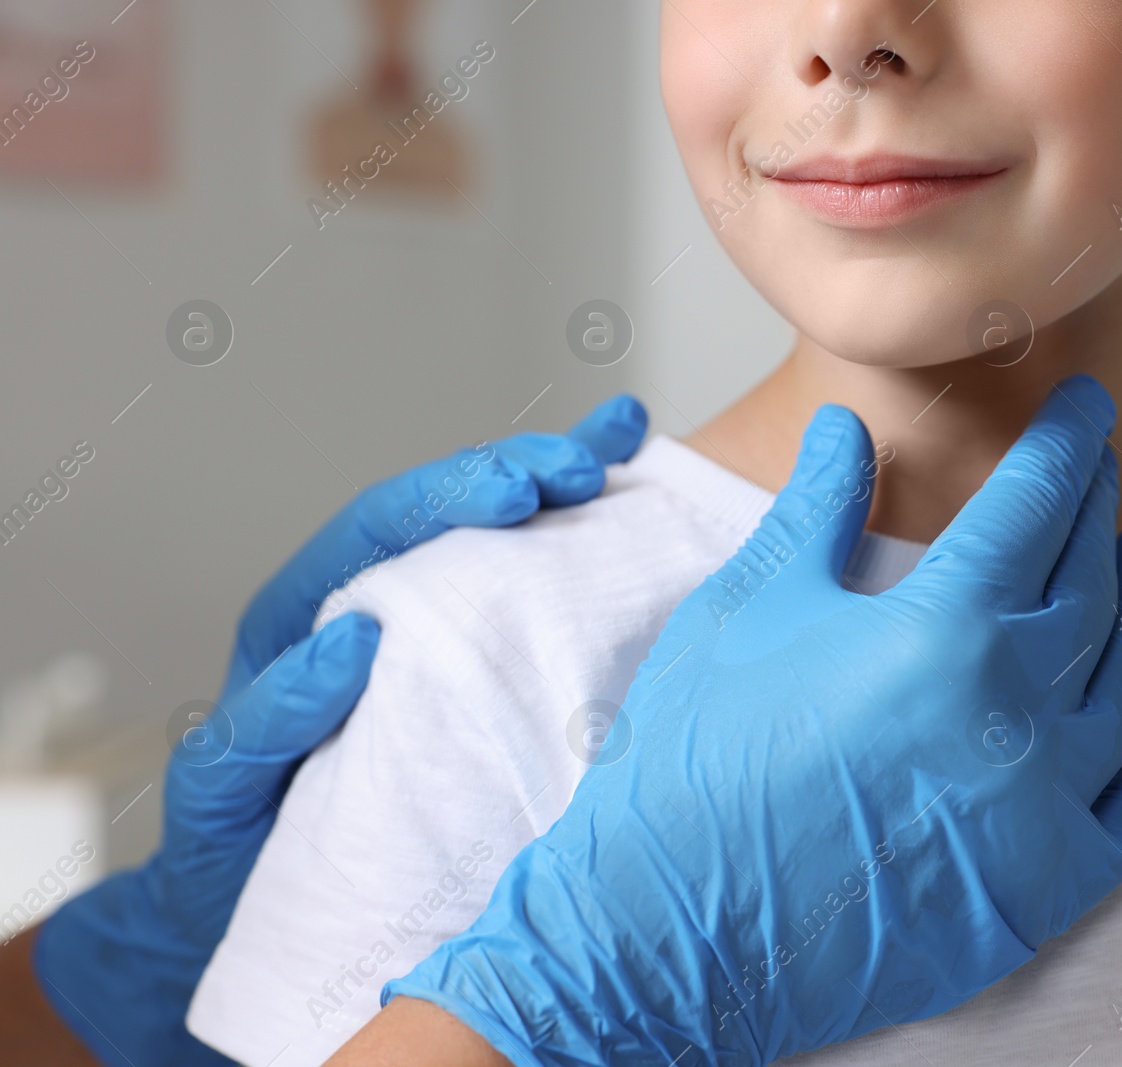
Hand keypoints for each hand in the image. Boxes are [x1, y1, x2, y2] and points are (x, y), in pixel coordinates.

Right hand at [27, 396, 648, 1065]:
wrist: (275, 919)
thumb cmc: (388, 807)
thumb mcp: (479, 724)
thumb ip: (532, 658)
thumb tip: (652, 602)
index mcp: (394, 606)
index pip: (467, 514)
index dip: (542, 464)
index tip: (622, 430)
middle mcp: (330, 624)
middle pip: (403, 525)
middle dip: (487, 480)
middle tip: (568, 467)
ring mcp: (274, 689)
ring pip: (333, 587)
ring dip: (416, 533)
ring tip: (503, 501)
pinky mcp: (226, 773)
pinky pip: (257, 728)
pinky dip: (302, 689)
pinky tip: (351, 651)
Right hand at [371, 377, 1121, 1066]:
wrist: (669, 932)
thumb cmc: (692, 769)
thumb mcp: (747, 611)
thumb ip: (816, 511)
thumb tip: (844, 430)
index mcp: (938, 632)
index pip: (1030, 509)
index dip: (1060, 448)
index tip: (1080, 410)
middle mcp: (1010, 714)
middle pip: (1086, 584)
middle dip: (1097, 510)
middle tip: (1102, 467)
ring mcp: (1038, 808)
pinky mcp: (1042, 890)